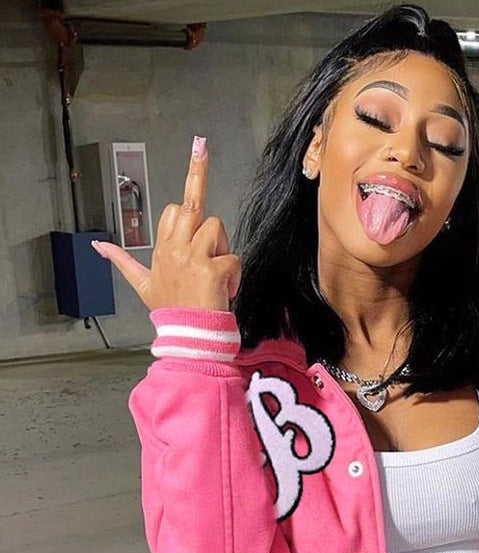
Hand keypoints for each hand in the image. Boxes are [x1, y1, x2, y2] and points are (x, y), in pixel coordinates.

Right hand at [91, 136, 240, 311]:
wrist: (187, 334)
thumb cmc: (170, 309)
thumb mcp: (142, 284)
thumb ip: (121, 261)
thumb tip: (97, 246)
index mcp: (162, 248)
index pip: (174, 207)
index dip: (192, 179)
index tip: (200, 146)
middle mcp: (174, 248)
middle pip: (195, 207)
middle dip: (207, 217)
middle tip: (210, 239)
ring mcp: (192, 257)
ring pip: (217, 227)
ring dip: (223, 250)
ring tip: (215, 276)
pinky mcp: (210, 268)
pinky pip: (233, 257)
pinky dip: (235, 275)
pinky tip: (224, 291)